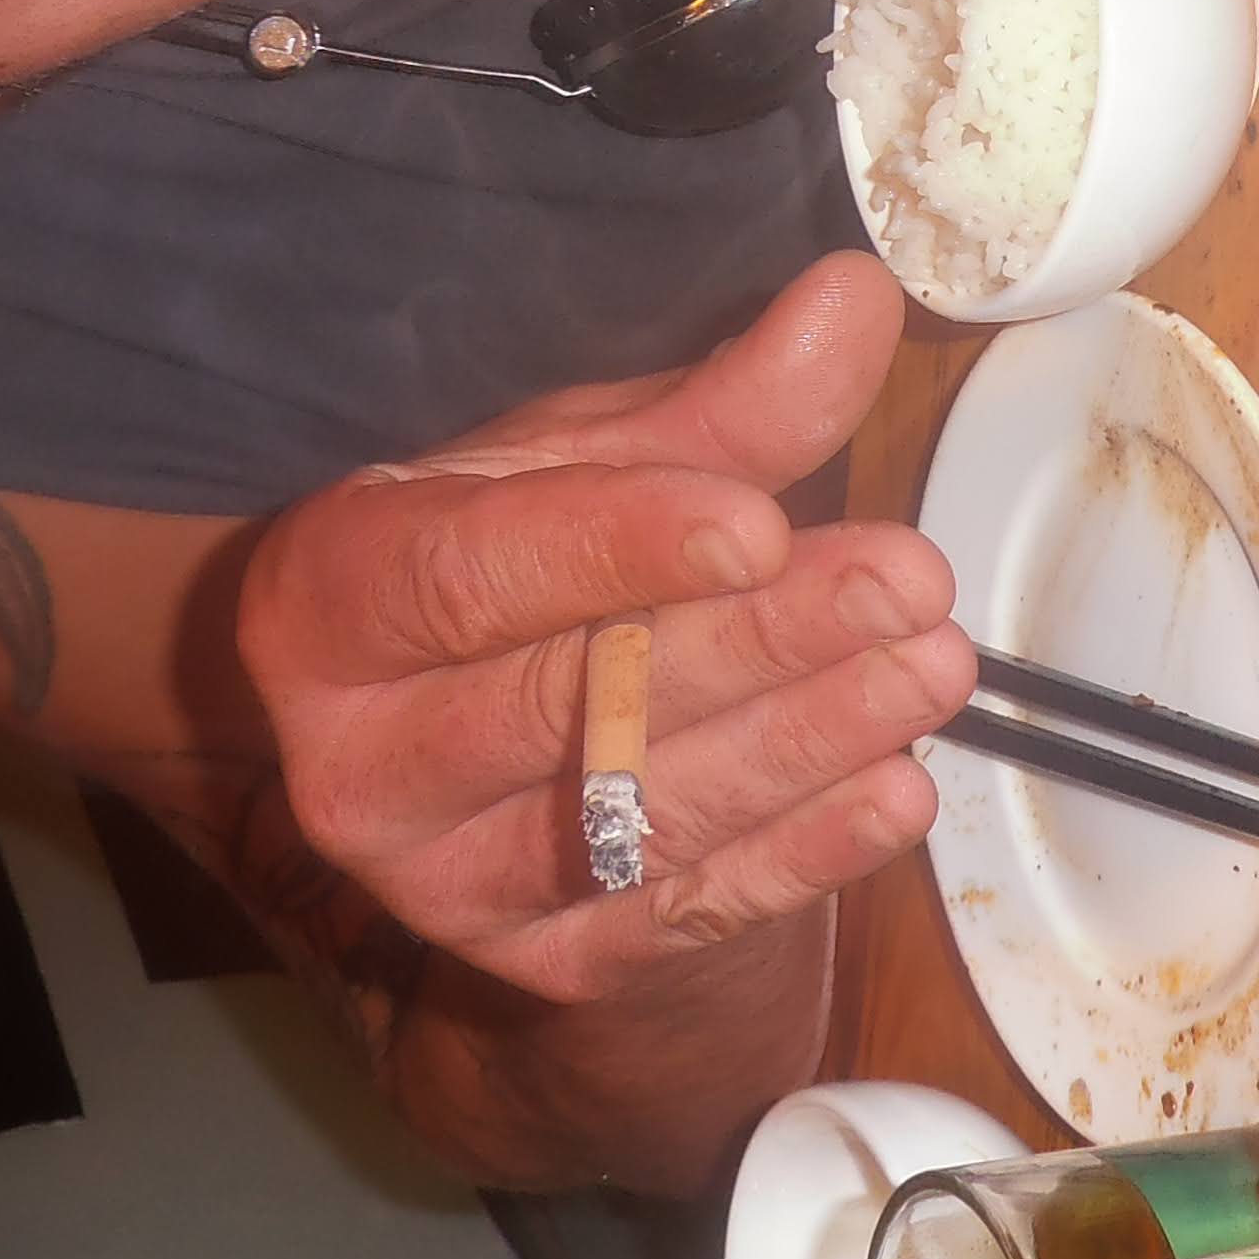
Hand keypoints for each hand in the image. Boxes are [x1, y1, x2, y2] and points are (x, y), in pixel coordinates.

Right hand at [234, 253, 971, 1004]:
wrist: (495, 742)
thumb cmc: (530, 562)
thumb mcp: (601, 461)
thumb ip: (727, 400)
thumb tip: (859, 296)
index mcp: (325, 602)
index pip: (466, 572)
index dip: (615, 548)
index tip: (759, 522)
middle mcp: (355, 762)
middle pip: (570, 699)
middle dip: (759, 640)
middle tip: (906, 579)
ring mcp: (440, 884)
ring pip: (637, 812)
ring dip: (805, 742)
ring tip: (933, 667)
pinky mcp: (538, 962)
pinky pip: (680, 910)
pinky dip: (799, 855)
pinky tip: (897, 791)